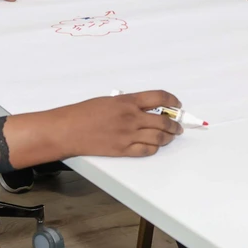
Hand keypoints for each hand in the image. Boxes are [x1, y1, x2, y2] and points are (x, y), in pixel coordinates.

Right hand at [9, 90, 184, 161]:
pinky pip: (146, 150)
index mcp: (127, 101)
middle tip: (178, 126)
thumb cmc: (83, 113)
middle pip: (163, 121)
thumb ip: (127, 104)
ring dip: (168, 137)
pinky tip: (155, 146)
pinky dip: (154, 148)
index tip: (177, 104)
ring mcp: (128, 135)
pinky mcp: (123, 150)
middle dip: (175, 124)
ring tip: (171, 136)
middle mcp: (131, 117)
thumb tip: (143, 108)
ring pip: (158, 137)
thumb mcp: (108, 100)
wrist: (68, 129)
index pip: (159, 97)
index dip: (172, 100)